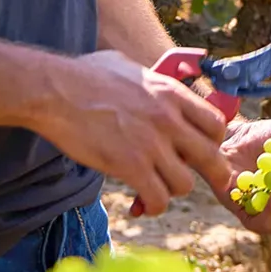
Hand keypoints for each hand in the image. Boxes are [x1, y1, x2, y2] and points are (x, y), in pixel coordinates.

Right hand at [34, 50, 231, 217]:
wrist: (54, 90)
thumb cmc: (84, 74)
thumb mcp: (129, 66)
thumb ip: (151, 80)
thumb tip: (155, 81)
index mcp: (171, 93)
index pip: (216, 124)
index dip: (212, 142)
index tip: (198, 150)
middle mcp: (169, 119)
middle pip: (211, 157)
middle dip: (208, 174)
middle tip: (194, 180)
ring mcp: (151, 143)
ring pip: (185, 184)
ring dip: (171, 190)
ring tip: (155, 187)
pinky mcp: (130, 165)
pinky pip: (157, 198)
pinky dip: (152, 205)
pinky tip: (141, 202)